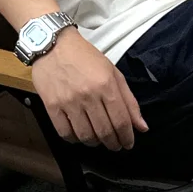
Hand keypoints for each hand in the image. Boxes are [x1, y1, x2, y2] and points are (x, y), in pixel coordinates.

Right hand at [30, 26, 149, 151]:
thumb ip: (129, 100)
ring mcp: (69, 102)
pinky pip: (65, 133)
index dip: (127, 137)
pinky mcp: (52, 106)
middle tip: (115, 145)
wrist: (54, 45)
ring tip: (99, 140)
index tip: (128, 143)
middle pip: (104, 131)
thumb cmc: (85, 57)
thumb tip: (141, 126)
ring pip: (85, 136)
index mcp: (106, 85)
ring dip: (95, 143)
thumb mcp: (113, 73)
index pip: (121, 121)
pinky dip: (74, 139)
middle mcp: (88, 95)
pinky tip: (80, 135)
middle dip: (113, 143)